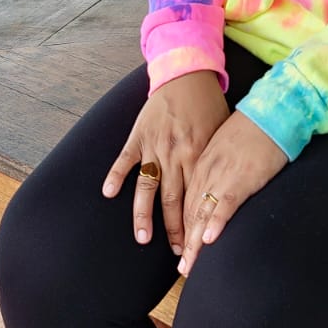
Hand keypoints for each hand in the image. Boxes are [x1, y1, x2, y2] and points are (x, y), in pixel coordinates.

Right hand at [102, 72, 228, 251]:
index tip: (195, 246)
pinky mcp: (139, 134)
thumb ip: (214, 161)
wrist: (187, 74)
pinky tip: (108, 193)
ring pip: (147, 186)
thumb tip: (218, 191)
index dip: (195, 225)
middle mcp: (176, 154)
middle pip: (172, 200)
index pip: (195, 199)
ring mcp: (154, 145)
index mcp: (198, 155)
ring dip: (143, 214)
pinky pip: (125, 159)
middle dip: (174, 229)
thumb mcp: (219, 134)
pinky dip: (115, 175)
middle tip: (176, 253)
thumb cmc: (208, 105)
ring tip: (142, 238)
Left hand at [178, 112, 287, 276]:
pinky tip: (209, 240)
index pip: (185, 201)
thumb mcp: (223, 146)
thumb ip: (214, 167)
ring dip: (194, 243)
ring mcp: (220, 174)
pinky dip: (216, 223)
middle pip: (188, 212)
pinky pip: (224, 204)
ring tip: (190, 267)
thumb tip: (213, 187)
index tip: (180, 248)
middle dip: (184, 242)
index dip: (181, 228)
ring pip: (201, 212)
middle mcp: (204, 170)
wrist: (269, 112)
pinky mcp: (241, 177)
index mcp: (199, 163)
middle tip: (182, 269)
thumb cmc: (249, 129)